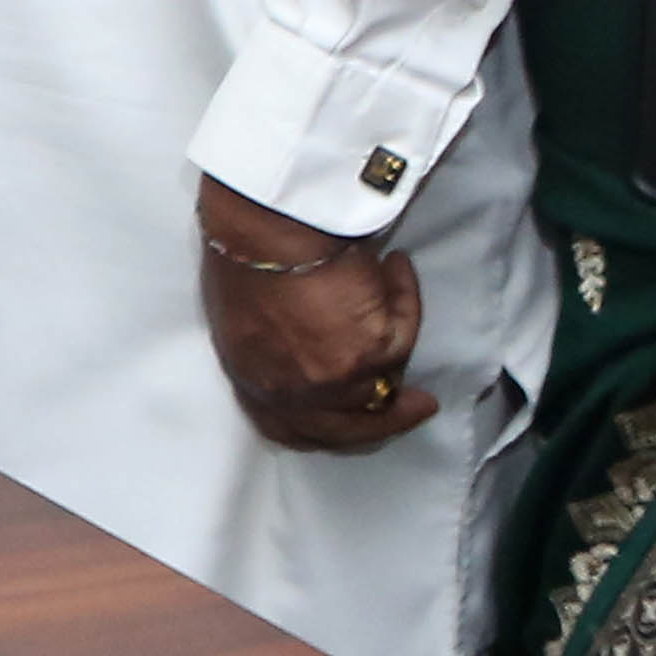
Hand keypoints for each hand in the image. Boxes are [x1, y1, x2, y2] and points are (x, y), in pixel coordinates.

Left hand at [192, 181, 431, 453]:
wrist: (260, 226)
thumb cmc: (239, 249)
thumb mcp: (238, 311)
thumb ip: (268, 345)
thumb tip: (300, 344)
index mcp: (251, 378)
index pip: (286, 428)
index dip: (323, 429)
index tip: (351, 420)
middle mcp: (292, 392)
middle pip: (344, 429)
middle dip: (385, 421)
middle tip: (418, 404)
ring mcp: (332, 380)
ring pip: (384, 387)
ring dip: (401, 358)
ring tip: (405, 320)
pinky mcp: (370, 355)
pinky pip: (403, 336)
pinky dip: (405, 300)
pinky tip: (396, 269)